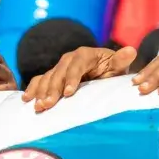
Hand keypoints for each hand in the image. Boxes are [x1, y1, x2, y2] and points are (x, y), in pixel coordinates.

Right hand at [21, 46, 136, 112]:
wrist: (103, 70)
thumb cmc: (112, 70)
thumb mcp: (117, 67)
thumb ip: (121, 61)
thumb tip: (131, 51)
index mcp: (86, 54)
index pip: (77, 65)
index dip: (71, 78)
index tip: (68, 93)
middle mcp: (69, 58)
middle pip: (59, 72)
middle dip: (53, 89)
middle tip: (48, 105)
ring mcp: (59, 67)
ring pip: (48, 77)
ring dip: (42, 92)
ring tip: (39, 106)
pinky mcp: (52, 75)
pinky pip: (40, 80)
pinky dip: (33, 88)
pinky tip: (26, 99)